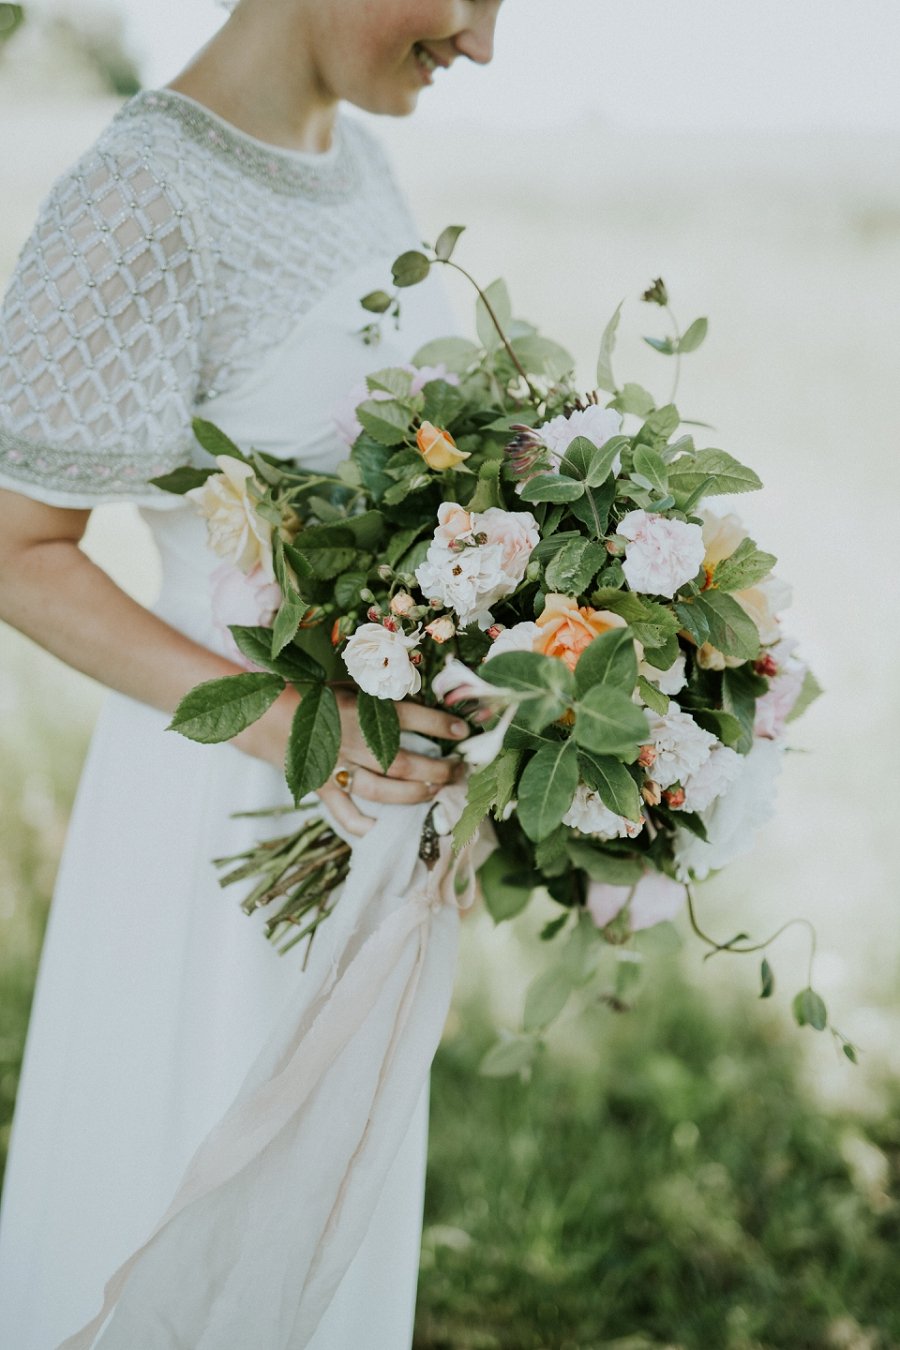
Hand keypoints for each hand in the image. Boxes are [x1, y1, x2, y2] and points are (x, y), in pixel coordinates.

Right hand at [317, 686, 470, 836]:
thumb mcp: (351, 685)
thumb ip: (382, 693)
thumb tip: (420, 698)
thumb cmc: (316, 697)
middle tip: (459, 771)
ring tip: (434, 792)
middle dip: (437, 770)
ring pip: (382, 789)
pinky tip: (382, 828)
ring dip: (413, 794)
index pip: (410, 717)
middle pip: (403, 762)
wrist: (267, 716)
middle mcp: (353, 741)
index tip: (463, 731)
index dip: (440, 725)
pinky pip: (344, 812)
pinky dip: (363, 825)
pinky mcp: (321, 787)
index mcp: (361, 711)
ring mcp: (337, 767)